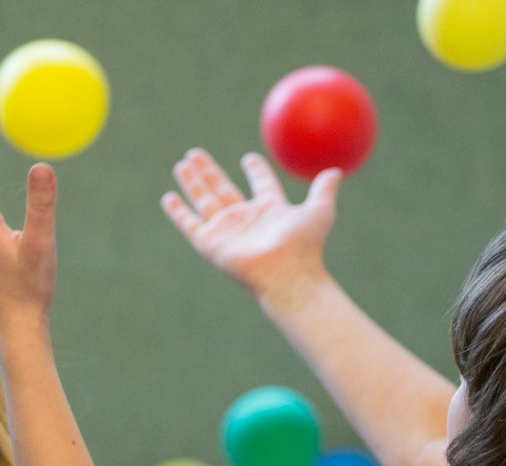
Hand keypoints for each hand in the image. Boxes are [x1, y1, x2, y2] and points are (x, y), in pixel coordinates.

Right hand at [163, 149, 340, 306]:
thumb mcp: (318, 211)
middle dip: (209, 172)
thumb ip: (324, 190)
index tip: (249, 159)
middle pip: (223, 189)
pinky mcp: (210, 242)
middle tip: (196, 153)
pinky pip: (189, 223)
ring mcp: (226, 230)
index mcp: (269, 210)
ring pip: (203, 200)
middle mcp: (245, 219)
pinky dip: (177, 211)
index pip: (260, 185)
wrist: (286, 273)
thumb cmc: (304, 246)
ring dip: (192, 182)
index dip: (256, 171)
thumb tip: (337, 171)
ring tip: (182, 163)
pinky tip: (168, 197)